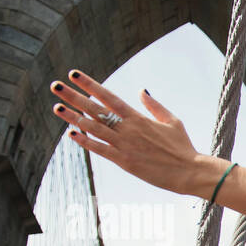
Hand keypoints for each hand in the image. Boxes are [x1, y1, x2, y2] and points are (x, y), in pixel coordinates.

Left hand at [50, 70, 216, 197]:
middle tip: (55, 86)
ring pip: (94, 128)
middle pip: (95, 109)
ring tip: (56, 107)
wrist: (189, 171)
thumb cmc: (183, 147)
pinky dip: (85, 141)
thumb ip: (154, 106)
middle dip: (74, 96)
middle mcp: (128, 129)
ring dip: (73, 117)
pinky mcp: (125, 161)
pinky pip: (101, 149)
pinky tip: (71, 134)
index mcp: (138, 117)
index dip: (90, 85)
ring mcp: (125, 145)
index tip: (74, 74)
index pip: (108, 96)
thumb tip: (141, 90)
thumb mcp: (172, 121)